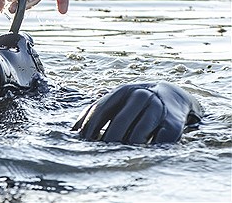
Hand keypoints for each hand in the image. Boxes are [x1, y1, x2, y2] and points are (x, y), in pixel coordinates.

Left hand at [72, 81, 202, 143]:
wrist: (173, 96)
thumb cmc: (135, 103)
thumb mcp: (117, 101)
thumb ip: (97, 112)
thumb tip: (73, 132)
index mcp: (124, 90)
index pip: (101, 109)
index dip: (90, 127)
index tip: (83, 142)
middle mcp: (142, 96)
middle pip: (120, 123)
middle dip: (108, 141)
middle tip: (101, 154)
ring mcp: (159, 109)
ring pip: (139, 135)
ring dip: (127, 148)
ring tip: (119, 156)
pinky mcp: (174, 124)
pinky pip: (159, 142)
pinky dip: (148, 151)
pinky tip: (140, 156)